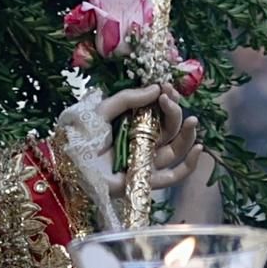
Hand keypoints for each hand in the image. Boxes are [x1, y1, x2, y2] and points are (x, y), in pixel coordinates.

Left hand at [62, 82, 219, 222]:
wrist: (68, 165)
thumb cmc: (80, 137)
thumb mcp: (102, 110)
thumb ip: (128, 98)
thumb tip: (156, 88)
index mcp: (132, 125)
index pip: (158, 112)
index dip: (166, 99)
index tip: (167, 87)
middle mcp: (142, 142)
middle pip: (169, 129)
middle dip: (174, 112)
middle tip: (168, 99)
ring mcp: (145, 162)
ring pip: (176, 149)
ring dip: (187, 134)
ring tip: (191, 120)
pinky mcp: (145, 180)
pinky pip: (173, 176)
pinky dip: (189, 165)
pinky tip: (199, 148)